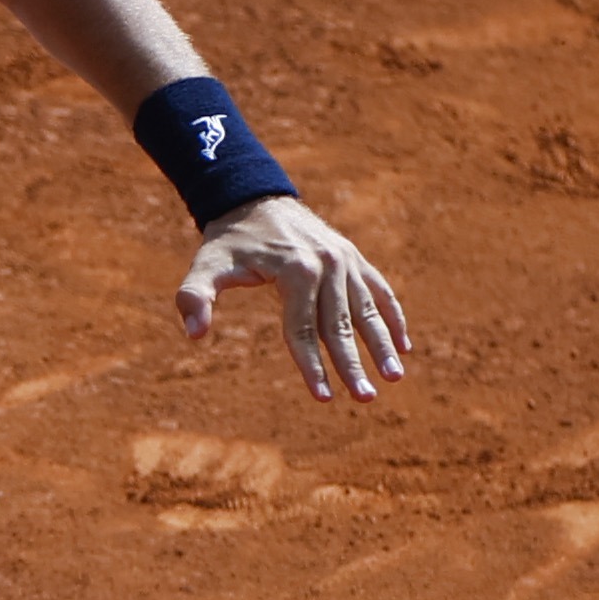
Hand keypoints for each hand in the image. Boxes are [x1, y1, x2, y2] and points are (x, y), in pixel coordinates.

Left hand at [175, 196, 411, 402]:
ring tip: (394, 377)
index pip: (303, 329)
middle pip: (340, 325)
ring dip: (383, 345)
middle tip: (365, 398)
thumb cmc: (229, 241)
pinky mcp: (354, 258)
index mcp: (295, 270)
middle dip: (352, 365)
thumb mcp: (206, 266)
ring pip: (367, 311)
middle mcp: (327, 265)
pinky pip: (380, 292)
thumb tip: (194, 335)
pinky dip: (393, 318)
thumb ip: (195, 297)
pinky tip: (404, 347)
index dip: (312, 366)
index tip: (323, 398)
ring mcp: (345, 261)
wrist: (256, 200)